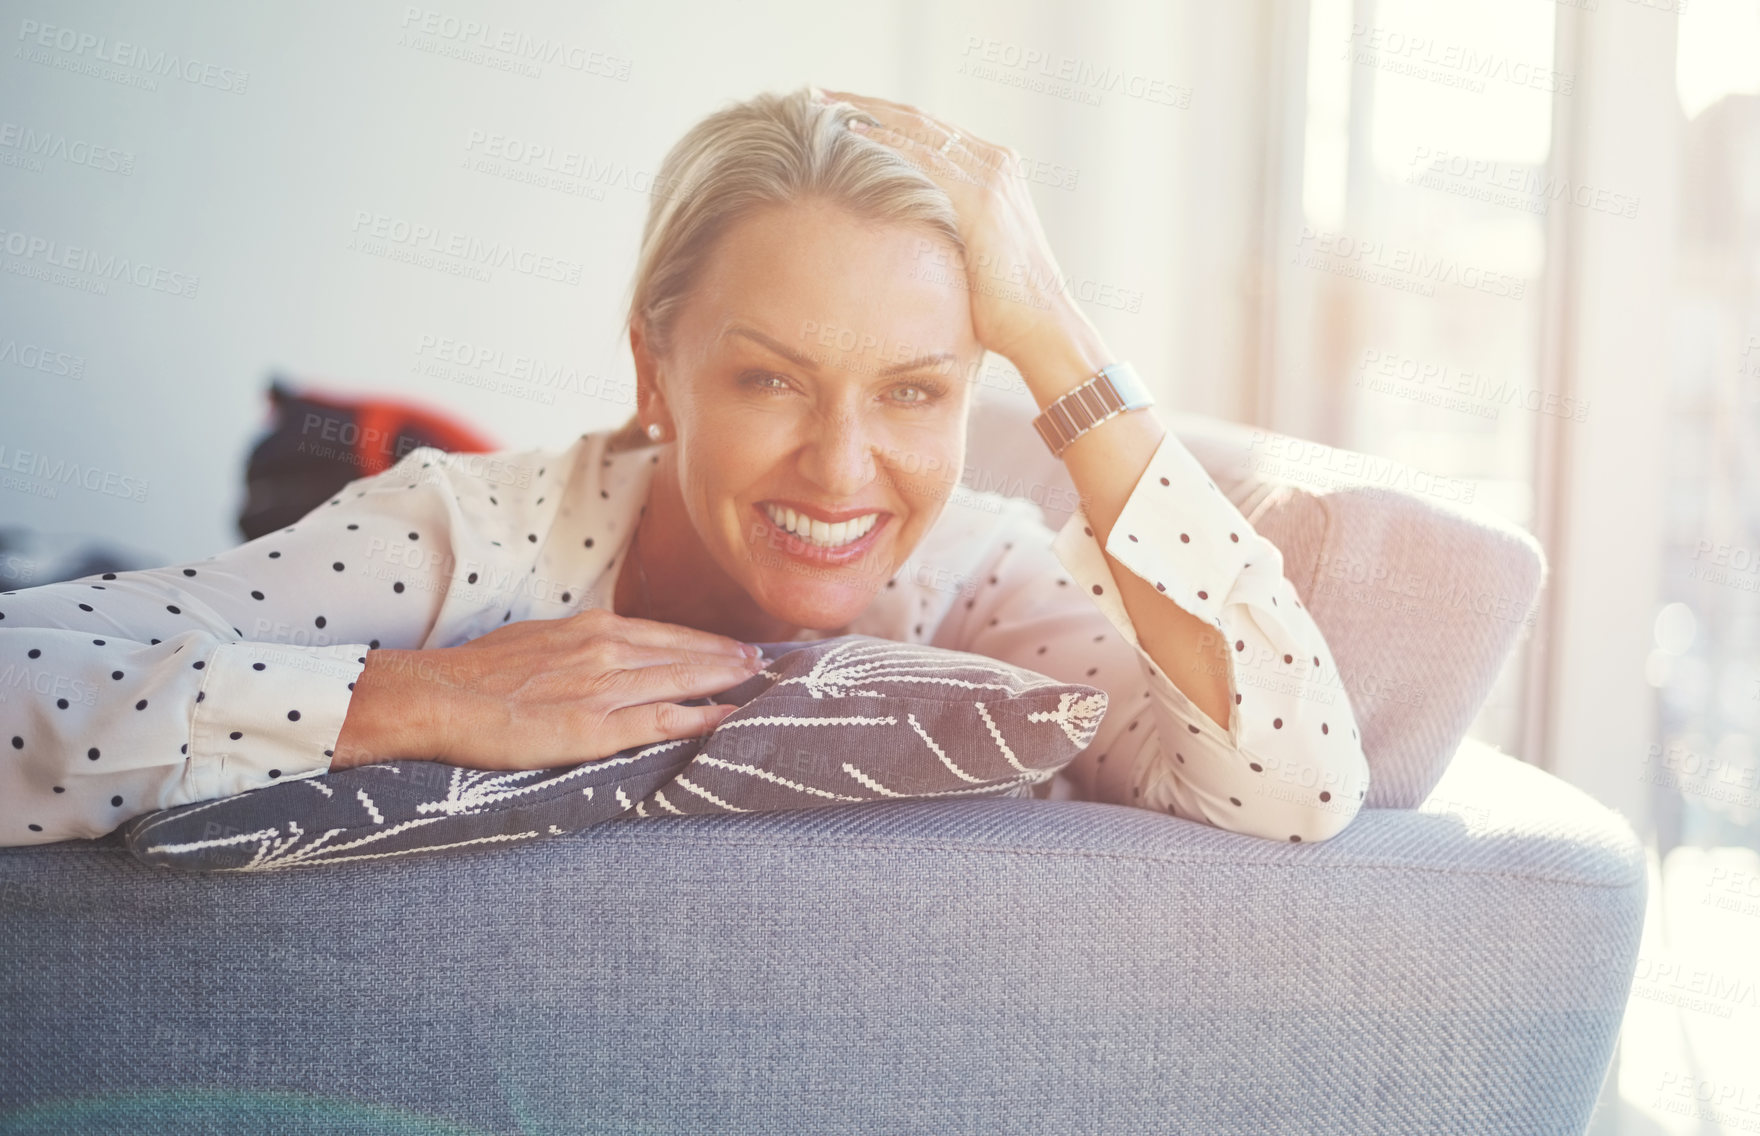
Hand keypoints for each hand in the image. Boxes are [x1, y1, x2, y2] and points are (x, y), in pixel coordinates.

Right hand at [332, 609, 763, 770]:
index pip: (664, 632)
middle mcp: (607, 649)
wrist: (441, 696)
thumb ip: (576, 645)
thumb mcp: (536, 641)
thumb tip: (598, 649)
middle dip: (728, 656)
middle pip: (684, 651)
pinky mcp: (596, 727)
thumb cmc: (479, 673)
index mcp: (592, 628)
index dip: (704, 640)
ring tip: (758, 683)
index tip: (734, 645)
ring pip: (681, 680)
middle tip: (766, 660)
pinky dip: (698, 717)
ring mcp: (605, 687)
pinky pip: (661, 721)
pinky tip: (726, 716)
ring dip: (724, 680)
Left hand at [813, 87, 1109, 374]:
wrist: (1042, 328)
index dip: (880, 115)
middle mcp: (993, 161)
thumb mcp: (968, 251)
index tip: (834, 108)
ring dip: (864, 112)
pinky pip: (923, 159)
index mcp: (992, 169)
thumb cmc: (1002, 306)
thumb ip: (941, 225)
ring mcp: (990, 175)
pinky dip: (884, 142)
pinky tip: (846, 133)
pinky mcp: (982, 198)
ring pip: (916, 129)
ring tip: (818, 104)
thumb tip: (894, 231)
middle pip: (917, 119)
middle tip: (813, 94)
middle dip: (862, 102)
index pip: (927, 130)